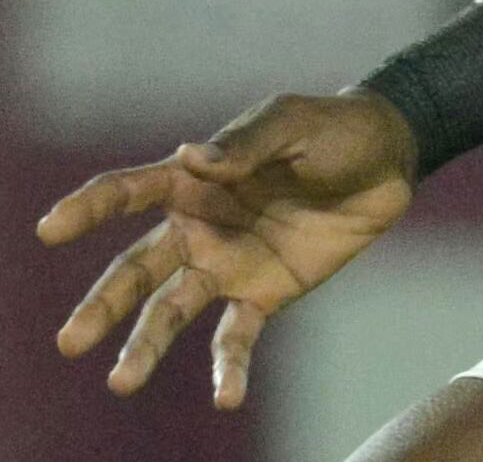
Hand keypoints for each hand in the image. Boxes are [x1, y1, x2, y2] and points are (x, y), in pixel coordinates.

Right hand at [38, 92, 418, 407]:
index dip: (88, 208)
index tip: (51, 228)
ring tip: (121, 382)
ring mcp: (226, 265)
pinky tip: (227, 398)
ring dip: (145, 346)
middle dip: (102, 305)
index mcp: (193, 181)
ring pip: (170, 312)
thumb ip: (246, 143)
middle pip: (135, 271)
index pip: (128, 193)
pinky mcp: (264, 293)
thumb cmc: (333, 130)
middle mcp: (196, 228)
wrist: (391, 158)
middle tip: (70, 341)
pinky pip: (236, 337)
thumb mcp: (293, 124)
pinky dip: (229, 367)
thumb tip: (193, 157)